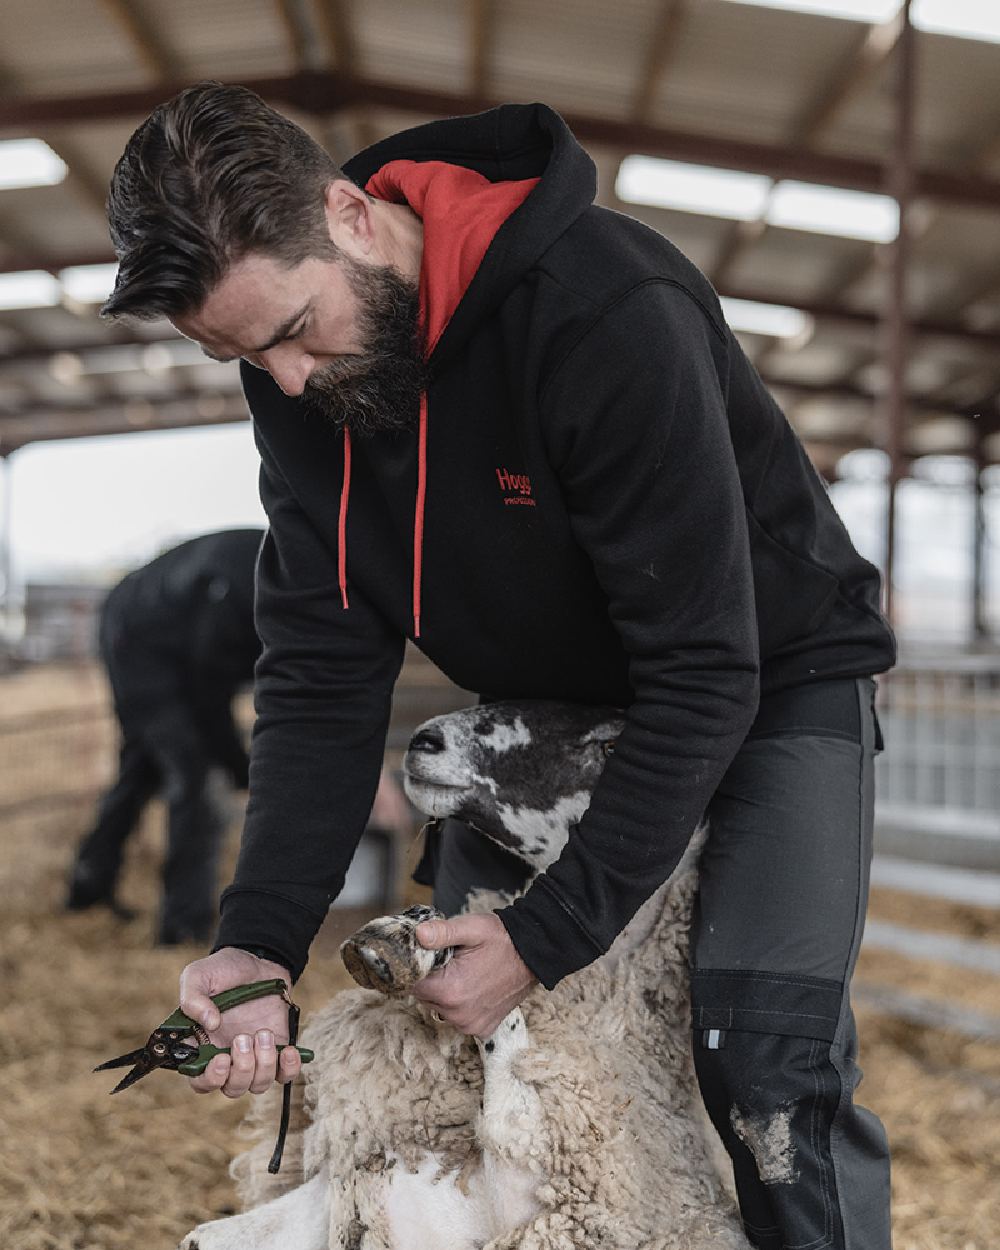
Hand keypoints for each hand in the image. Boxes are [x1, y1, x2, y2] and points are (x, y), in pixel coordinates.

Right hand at [178, 947, 301, 1097]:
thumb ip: (192, 998)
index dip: (210, 1079)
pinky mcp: (277, 1050)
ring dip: (264, 1065)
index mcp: (201, 1046)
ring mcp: (254, 1056)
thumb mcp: (199, 975)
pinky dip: (289, 1068)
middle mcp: (227, 1057)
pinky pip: (285, 1075)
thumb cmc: (223, 970)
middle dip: (242, 1069)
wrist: (259, 962)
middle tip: (244, 1037)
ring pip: (258, 1085)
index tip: (221, 1059)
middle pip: (232, 1088)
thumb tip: (209, 1023)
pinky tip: (288, 1050)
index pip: (200, 1081)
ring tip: (264, 1032)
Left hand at [412, 913, 537, 1038]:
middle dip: (433, 979)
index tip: (433, 957)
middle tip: (452, 962)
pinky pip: (458, 1018)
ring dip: (446, 993)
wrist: (534, 956)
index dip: (419, 967)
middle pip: (424, 997)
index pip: (412, 983)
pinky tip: (475, 988)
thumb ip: (442, 932)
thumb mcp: (471, 928)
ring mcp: (470, 1025)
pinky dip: (461, 1005)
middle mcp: (457, 1014)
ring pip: (439, 1008)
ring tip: (466, 973)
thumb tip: (418, 935)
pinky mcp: (482, 1029)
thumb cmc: (501, 940)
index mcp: (450, 991)